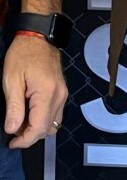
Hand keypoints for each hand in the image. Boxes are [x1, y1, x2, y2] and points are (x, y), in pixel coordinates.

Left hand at [3, 34, 67, 148]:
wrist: (38, 37)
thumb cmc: (23, 53)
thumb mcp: (11, 80)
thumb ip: (14, 107)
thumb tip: (12, 129)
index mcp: (47, 94)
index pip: (39, 128)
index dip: (25, 140)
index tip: (12, 143)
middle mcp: (59, 96)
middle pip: (47, 129)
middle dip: (29, 136)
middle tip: (12, 131)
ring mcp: (63, 95)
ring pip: (53, 124)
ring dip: (37, 128)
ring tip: (20, 122)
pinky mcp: (62, 93)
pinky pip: (55, 114)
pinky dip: (42, 119)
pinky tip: (29, 113)